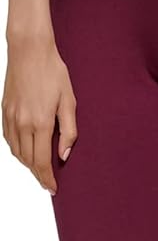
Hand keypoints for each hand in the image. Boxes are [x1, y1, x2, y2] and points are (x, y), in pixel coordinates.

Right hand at [2, 32, 77, 196]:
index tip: (53, 188)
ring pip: (17, 152)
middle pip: (28, 161)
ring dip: (28, 164)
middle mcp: (23, 124)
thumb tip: (64, 155)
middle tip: (48, 181)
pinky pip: (9, 139)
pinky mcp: (4, 111)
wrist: (29, 51)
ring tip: (39, 168)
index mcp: (41, 123)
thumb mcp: (69, 101)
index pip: (42, 162)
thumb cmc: (53, 72)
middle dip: (38, 174)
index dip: (47, 179)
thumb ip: (69, 131)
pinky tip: (26, 150)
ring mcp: (11, 118)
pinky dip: (17, 150)